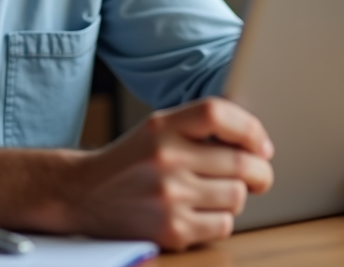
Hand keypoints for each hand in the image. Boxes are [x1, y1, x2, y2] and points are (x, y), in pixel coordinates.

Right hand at [66, 97, 273, 250]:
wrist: (83, 194)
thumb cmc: (131, 161)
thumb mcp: (157, 129)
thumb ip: (199, 128)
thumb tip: (257, 144)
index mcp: (162, 126)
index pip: (217, 114)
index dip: (250, 129)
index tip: (261, 145)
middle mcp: (165, 158)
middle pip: (240, 162)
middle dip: (259, 172)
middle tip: (258, 176)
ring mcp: (169, 197)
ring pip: (237, 196)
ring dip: (236, 197)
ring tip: (216, 194)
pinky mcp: (171, 230)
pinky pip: (223, 225)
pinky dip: (220, 220)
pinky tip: (201, 213)